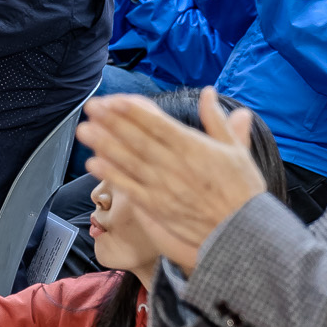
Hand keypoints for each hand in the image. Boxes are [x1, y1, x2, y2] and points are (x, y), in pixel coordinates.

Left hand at [77, 89, 266, 272]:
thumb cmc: (242, 191)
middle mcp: (176, 166)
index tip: (114, 100)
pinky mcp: (158, 208)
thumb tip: (208, 92)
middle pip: (138, 140)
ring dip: (104, 145)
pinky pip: (130, 189)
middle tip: (91, 107)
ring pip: (130, 162)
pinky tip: (93, 164)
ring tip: (84, 130)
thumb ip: (218, 120)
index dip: (134, 111)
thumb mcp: (237, 150)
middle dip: (112, 122)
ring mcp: (164, 188)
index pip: (158, 125)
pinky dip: (111, 176)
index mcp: (195, 148)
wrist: (241, 234)